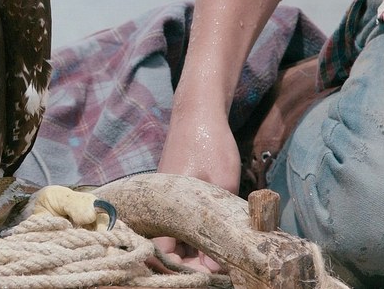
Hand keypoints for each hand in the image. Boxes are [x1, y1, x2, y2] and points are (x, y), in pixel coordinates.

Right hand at [153, 103, 239, 274]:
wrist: (198, 111)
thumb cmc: (209, 144)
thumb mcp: (224, 185)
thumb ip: (222, 221)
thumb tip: (224, 255)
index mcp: (164, 206)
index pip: (163, 253)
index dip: (183, 269)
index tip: (208, 275)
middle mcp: (159, 205)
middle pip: (167, 248)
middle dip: (190, 263)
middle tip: (219, 269)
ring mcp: (165, 199)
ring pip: (173, 237)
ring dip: (192, 250)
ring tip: (219, 258)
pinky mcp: (173, 193)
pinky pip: (177, 223)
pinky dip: (192, 235)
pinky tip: (213, 239)